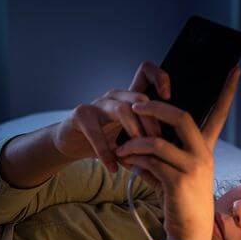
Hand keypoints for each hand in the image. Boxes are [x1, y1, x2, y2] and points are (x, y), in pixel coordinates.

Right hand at [50, 61, 171, 173]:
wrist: (71, 144)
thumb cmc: (103, 139)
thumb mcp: (128, 137)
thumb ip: (145, 139)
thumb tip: (169, 150)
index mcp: (128, 98)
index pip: (145, 72)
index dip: (159, 77)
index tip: (168, 97)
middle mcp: (114, 96)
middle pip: (140, 98)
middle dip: (152, 123)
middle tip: (157, 146)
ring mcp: (97, 104)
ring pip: (123, 110)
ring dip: (133, 134)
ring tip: (136, 155)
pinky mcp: (81, 115)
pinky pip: (96, 132)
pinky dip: (106, 153)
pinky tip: (113, 167)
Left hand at [115, 65, 240, 239]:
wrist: (189, 233)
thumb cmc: (180, 201)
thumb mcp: (176, 172)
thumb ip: (164, 152)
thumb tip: (139, 137)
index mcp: (205, 148)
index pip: (220, 114)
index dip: (227, 92)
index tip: (236, 69)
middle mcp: (204, 154)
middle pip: (182, 116)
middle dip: (155, 108)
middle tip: (135, 106)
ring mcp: (193, 168)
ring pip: (158, 142)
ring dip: (134, 143)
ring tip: (120, 149)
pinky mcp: (179, 183)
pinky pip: (150, 162)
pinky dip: (134, 160)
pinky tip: (126, 164)